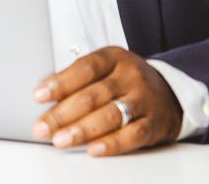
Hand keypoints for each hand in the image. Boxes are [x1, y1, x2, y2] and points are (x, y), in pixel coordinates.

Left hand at [32, 47, 182, 155]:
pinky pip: (132, 135)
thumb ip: (79, 79)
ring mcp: (144, 100)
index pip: (85, 68)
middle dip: (63, 113)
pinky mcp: (155, 124)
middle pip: (93, 95)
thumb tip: (45, 97)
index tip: (38, 96)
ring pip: (111, 116)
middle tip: (42, 127)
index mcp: (114, 58)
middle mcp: (130, 76)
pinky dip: (112, 144)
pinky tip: (93, 149)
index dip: (60, 82)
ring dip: (82, 130)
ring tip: (61, 140)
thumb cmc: (125, 81)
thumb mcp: (106, 69)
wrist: (169, 93)